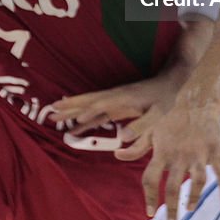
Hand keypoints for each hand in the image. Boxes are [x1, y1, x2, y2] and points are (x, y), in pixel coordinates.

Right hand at [52, 74, 178, 136]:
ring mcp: (113, 100)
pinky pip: (96, 111)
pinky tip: (76, 124)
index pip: (101, 104)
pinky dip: (84, 116)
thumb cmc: (164, 99)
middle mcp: (114, 97)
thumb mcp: (158, 113)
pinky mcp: (115, 105)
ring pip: (88, 105)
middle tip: (51, 113)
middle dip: (70, 107)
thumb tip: (123, 137)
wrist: (168, 82)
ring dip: (72, 110)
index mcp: (123, 99)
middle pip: (87, 102)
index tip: (75, 121)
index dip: (88, 112)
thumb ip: (142, 125)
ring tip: (54, 116)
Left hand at [117, 92, 219, 219]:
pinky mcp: (214, 150)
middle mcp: (179, 155)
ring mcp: (198, 153)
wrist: (197, 101)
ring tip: (189, 209)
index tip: (150, 212)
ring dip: (193, 198)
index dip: (150, 197)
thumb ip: (136, 147)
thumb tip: (117, 155)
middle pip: (173, 187)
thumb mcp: (151, 130)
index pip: (151, 179)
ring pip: (197, 181)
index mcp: (162, 152)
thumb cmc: (171, 118)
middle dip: (172, 208)